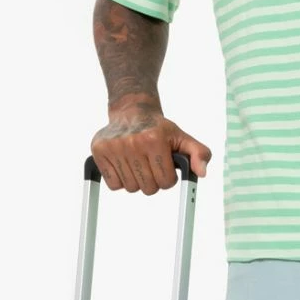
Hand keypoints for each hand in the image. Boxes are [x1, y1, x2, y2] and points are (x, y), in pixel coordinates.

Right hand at [90, 96, 210, 194]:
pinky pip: (114, 185)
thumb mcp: (183, 139)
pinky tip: (125, 165)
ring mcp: (113, 147)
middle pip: (148, 188)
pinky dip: (120, 180)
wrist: (133, 111)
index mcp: (154, 139)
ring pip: (131, 188)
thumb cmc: (159, 129)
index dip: (168, 178)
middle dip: (153, 181)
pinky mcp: (99, 151)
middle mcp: (132, 142)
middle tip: (151, 165)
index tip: (164, 165)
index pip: (166, 182)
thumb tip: (201, 173)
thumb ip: (199, 154)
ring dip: (137, 181)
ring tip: (138, 163)